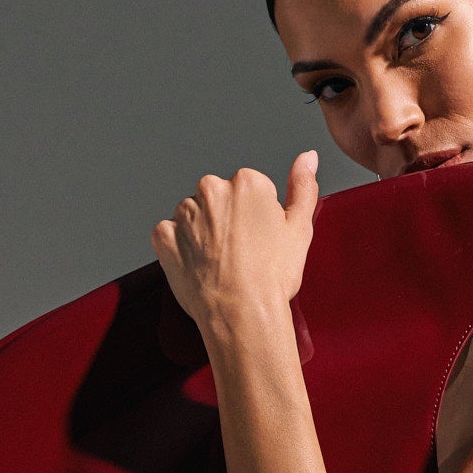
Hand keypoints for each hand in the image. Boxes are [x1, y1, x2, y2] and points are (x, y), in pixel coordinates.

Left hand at [153, 152, 318, 344]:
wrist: (241, 314)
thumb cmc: (272, 277)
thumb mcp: (300, 228)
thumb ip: (303, 186)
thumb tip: (307, 158)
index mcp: (246, 183)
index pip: (251, 189)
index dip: (257, 217)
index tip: (260, 239)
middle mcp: (211, 189)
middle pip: (220, 198)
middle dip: (228, 220)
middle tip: (242, 253)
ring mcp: (185, 213)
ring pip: (195, 215)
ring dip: (204, 233)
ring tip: (222, 263)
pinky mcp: (165, 236)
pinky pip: (171, 235)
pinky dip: (181, 248)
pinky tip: (200, 266)